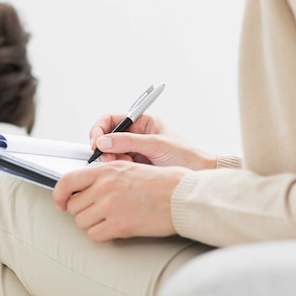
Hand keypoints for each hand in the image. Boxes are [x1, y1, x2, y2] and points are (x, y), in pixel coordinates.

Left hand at [52, 161, 187, 241]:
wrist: (183, 197)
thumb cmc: (160, 183)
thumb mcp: (128, 168)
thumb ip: (103, 176)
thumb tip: (80, 189)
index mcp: (105, 170)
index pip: (66, 181)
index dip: (58, 195)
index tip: (60, 203)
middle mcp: (104, 186)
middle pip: (72, 206)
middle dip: (82, 211)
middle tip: (98, 212)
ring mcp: (110, 206)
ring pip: (81, 222)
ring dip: (92, 224)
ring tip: (110, 219)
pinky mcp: (119, 225)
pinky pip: (94, 235)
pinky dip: (101, 234)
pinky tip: (115, 228)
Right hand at [89, 114, 215, 169]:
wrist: (200, 175)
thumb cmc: (186, 156)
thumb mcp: (156, 145)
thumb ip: (128, 142)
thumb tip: (103, 141)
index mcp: (143, 122)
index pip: (111, 120)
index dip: (100, 130)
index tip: (96, 143)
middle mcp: (136, 134)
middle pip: (107, 137)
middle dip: (105, 148)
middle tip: (109, 159)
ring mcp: (135, 150)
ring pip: (111, 152)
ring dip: (112, 160)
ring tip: (125, 166)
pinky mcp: (135, 165)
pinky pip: (118, 164)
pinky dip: (118, 168)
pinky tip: (128, 171)